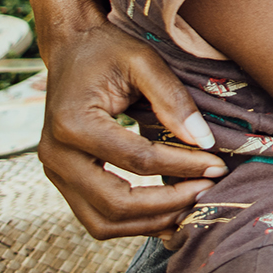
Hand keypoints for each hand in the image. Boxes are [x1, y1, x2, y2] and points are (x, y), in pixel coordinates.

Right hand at [38, 21, 226, 238]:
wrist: (70, 48)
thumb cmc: (108, 49)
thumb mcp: (144, 61)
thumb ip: (173, 100)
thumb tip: (204, 142)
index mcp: (73, 123)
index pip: (137, 160)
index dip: (182, 166)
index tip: (218, 165)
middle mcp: (55, 155)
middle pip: (116, 203)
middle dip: (168, 204)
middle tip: (208, 191)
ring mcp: (54, 172)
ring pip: (102, 223)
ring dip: (150, 223)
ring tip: (191, 207)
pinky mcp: (63, 180)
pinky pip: (96, 217)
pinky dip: (132, 223)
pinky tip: (167, 212)